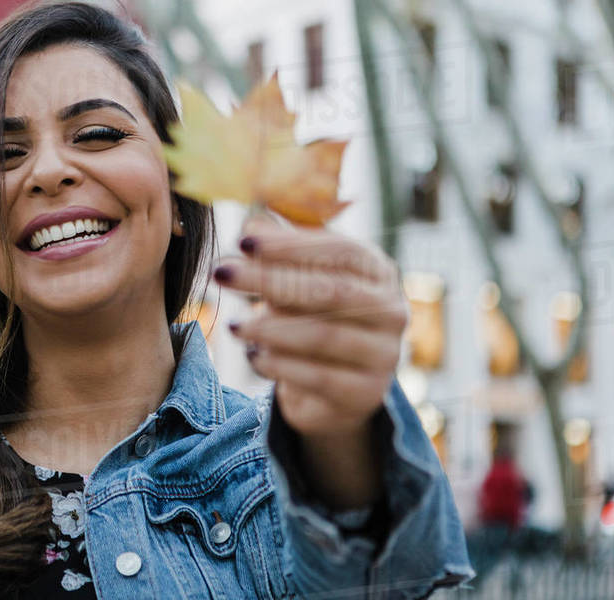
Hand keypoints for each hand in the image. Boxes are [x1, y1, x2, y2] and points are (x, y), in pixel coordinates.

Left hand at [212, 215, 406, 437]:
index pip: (341, 251)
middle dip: (269, 280)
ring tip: (233, 324)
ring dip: (271, 328)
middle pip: (328, 290)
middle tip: (222, 272)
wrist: (336, 387)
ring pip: (324, 336)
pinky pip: (320, 378)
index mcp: (378, 271)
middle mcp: (391, 310)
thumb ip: (280, 247)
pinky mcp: (366, 393)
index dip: (292, 245)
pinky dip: (282, 366)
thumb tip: (252, 221)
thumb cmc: (315, 315)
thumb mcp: (300, 276)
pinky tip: (253, 356)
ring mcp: (384, 354)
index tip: (244, 240)